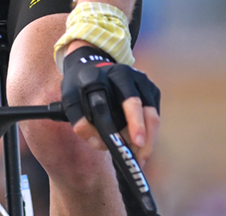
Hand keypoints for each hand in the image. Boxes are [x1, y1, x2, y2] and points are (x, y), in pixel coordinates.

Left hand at [60, 44, 160, 162]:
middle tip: (140, 159)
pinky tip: (138, 148)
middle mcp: (132, 75)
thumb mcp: (71, 98)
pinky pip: (153, 117)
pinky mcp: (152, 91)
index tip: (136, 142)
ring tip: (138, 160)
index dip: (134, 121)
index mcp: (113, 75)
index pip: (128, 99)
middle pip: (145, 109)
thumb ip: (79, 120)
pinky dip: (148, 134)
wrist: (91, 66)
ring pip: (153, 116)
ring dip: (148, 141)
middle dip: (145, 136)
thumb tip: (96, 140)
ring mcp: (144, 83)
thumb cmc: (81, 85)